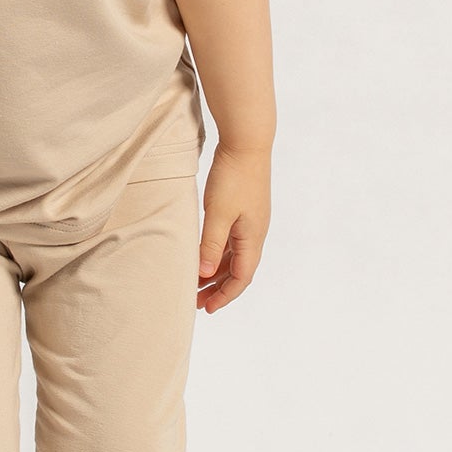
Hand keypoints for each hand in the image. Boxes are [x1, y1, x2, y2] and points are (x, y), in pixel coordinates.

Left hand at [197, 143, 269, 314]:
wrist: (246, 142)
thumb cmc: (233, 177)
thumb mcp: (217, 213)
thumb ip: (210, 244)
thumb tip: (203, 274)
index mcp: (252, 238)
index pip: (241, 278)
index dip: (224, 295)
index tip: (206, 308)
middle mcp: (255, 233)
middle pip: (237, 270)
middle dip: (217, 288)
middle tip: (196, 301)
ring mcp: (250, 221)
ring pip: (233, 256)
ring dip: (216, 271)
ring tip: (196, 281)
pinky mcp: (244, 210)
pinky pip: (231, 240)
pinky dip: (218, 252)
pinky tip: (203, 254)